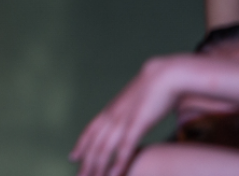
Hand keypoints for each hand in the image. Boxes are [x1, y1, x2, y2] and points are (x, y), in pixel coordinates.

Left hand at [70, 54, 192, 175]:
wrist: (166, 74)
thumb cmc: (154, 88)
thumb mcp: (133, 101)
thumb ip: (126, 110)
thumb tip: (126, 116)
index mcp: (110, 110)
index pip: (90, 131)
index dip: (81, 145)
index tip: (72, 157)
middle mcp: (112, 116)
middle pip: (94, 144)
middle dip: (86, 163)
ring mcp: (123, 121)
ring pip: (105, 149)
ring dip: (97, 167)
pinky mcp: (138, 124)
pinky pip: (125, 147)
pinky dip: (118, 162)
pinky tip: (114, 175)